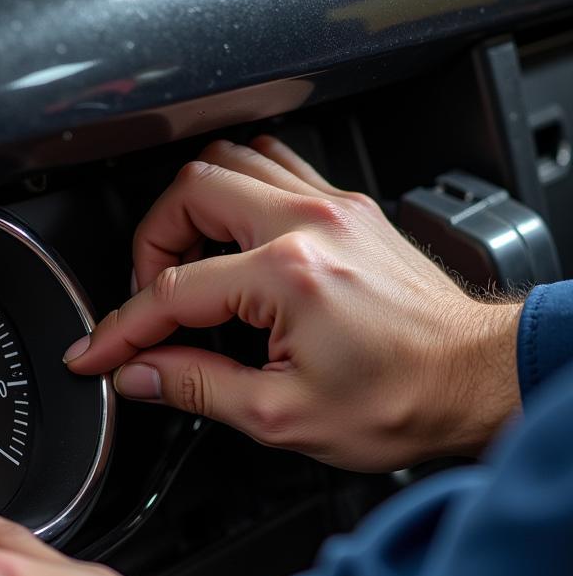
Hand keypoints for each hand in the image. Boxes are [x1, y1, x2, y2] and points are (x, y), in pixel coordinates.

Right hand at [64, 137, 522, 471]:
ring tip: (183, 263)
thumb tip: (140, 376)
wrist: (477, 381)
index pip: (171, 290)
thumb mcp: (282, 414)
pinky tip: (231, 234)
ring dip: (190, 208)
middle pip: (189, 191)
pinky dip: (237, 191)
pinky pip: (275, 165)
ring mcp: (332, 207)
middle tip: (147, 300)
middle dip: (147, 245)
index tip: (99, 353)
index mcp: (286, 275)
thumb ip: (197, 387)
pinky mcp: (349, 210)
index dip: (122, 328)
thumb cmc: (404, 399)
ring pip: (232, 161)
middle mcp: (308, 223)